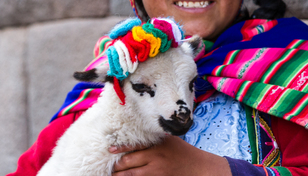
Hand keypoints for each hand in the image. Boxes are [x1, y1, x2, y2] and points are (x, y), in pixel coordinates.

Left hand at [109, 135, 231, 175]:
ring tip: (112, 175)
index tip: (110, 149)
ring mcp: (155, 172)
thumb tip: (136, 137)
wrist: (197, 167)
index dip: (120, 148)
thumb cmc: (183, 152)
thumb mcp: (170, 140)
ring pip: (130, 175)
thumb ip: (155, 139)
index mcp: (157, 146)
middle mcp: (154, 158)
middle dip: (116, 166)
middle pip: (128, 163)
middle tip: (109, 167)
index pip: (134, 146)